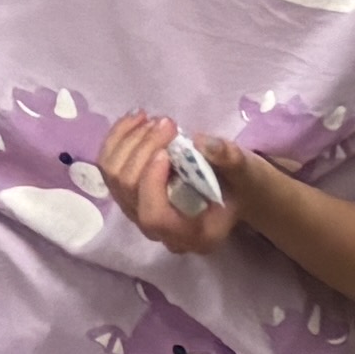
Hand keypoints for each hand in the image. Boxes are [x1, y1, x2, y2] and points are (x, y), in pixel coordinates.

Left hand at [104, 114, 241, 261]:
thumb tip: (201, 142)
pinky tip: (135, 119)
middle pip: (130, 190)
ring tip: (150, 117)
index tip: (166, 150)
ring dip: (128, 140)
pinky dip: (117, 139)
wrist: (230, 188)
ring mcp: (138, 214)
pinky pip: (108, 166)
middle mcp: (161, 232)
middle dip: (144, 149)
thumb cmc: (240, 184)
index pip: (155, 217)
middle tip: (166, 121)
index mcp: (194, 236)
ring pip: (114, 176)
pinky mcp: (126, 195)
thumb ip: (230, 160)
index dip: (152, 182)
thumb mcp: (246, 173)